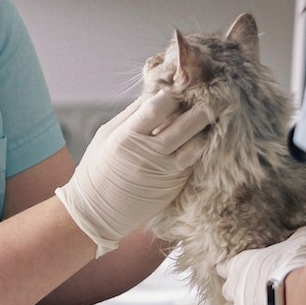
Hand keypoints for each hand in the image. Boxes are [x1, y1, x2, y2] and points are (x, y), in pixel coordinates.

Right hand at [55, 90, 213, 254]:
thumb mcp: (106, 136)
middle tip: (209, 97)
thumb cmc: (96, 170)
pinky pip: (193, 163)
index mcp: (126, 138)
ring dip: (205, 130)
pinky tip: (200, 139)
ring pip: (196, 146)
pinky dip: (199, 149)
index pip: (157, 108)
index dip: (171, 96)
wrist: (96, 213)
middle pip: (184, 125)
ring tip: (209, 119)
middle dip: (199, 108)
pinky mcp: (174, 187)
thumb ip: (131, 115)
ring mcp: (165, 173)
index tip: (175, 90)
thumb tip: (154, 94)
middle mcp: (148, 155)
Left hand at [218, 227, 305, 304]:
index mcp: (240, 266)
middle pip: (229, 291)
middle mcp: (236, 290)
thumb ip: (298, 235)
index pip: (225, 267)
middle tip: (257, 288)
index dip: (232, 268)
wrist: (302, 298)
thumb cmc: (296, 265)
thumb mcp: (300, 241)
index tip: (238, 269)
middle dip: (239, 291)